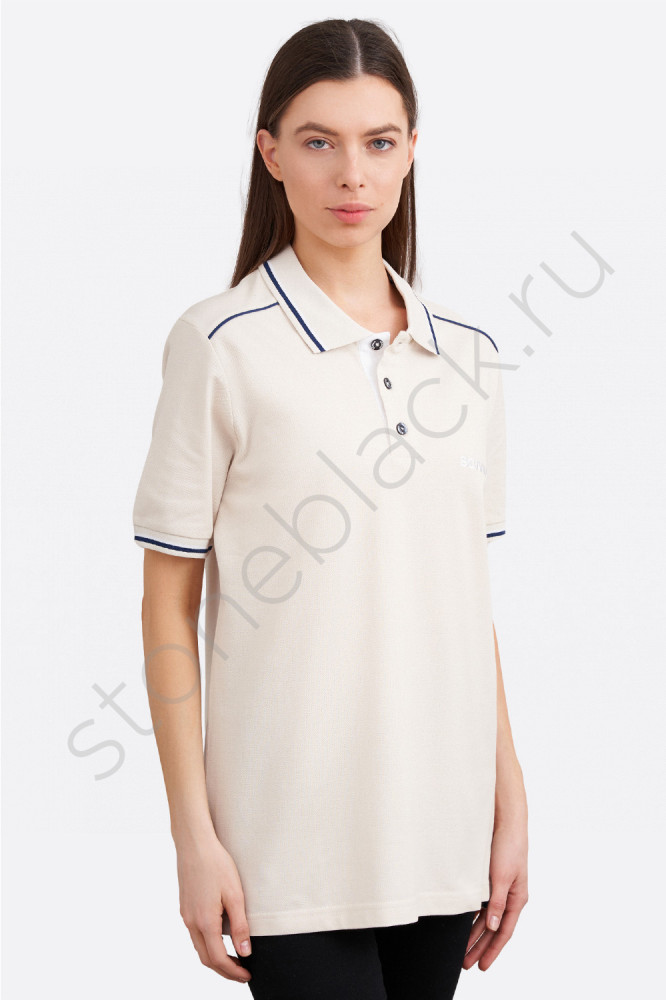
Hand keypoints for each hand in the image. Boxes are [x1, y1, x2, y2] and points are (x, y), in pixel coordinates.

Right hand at [175, 831, 252, 983]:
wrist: (194, 844)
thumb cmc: (216, 864)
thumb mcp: (235, 894)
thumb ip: (240, 926)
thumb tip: (245, 952)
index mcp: (205, 922)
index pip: (218, 959)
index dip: (233, 972)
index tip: (247, 975)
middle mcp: (191, 922)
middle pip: (206, 959)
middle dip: (224, 970)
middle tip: (242, 973)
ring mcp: (186, 915)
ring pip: (199, 948)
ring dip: (215, 959)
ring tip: (234, 959)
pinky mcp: (185, 907)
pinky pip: (195, 935)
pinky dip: (208, 945)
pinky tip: (220, 939)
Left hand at [463, 817, 527, 971]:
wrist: (505, 820)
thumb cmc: (508, 847)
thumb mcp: (502, 877)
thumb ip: (497, 903)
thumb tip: (494, 928)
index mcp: (516, 899)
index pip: (504, 932)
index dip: (492, 951)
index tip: (482, 966)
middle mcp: (509, 897)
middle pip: (493, 929)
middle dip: (480, 948)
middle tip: (466, 964)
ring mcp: (499, 888)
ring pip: (486, 919)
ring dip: (474, 934)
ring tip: (461, 950)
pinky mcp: (489, 879)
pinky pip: (481, 904)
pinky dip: (472, 916)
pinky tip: (462, 924)